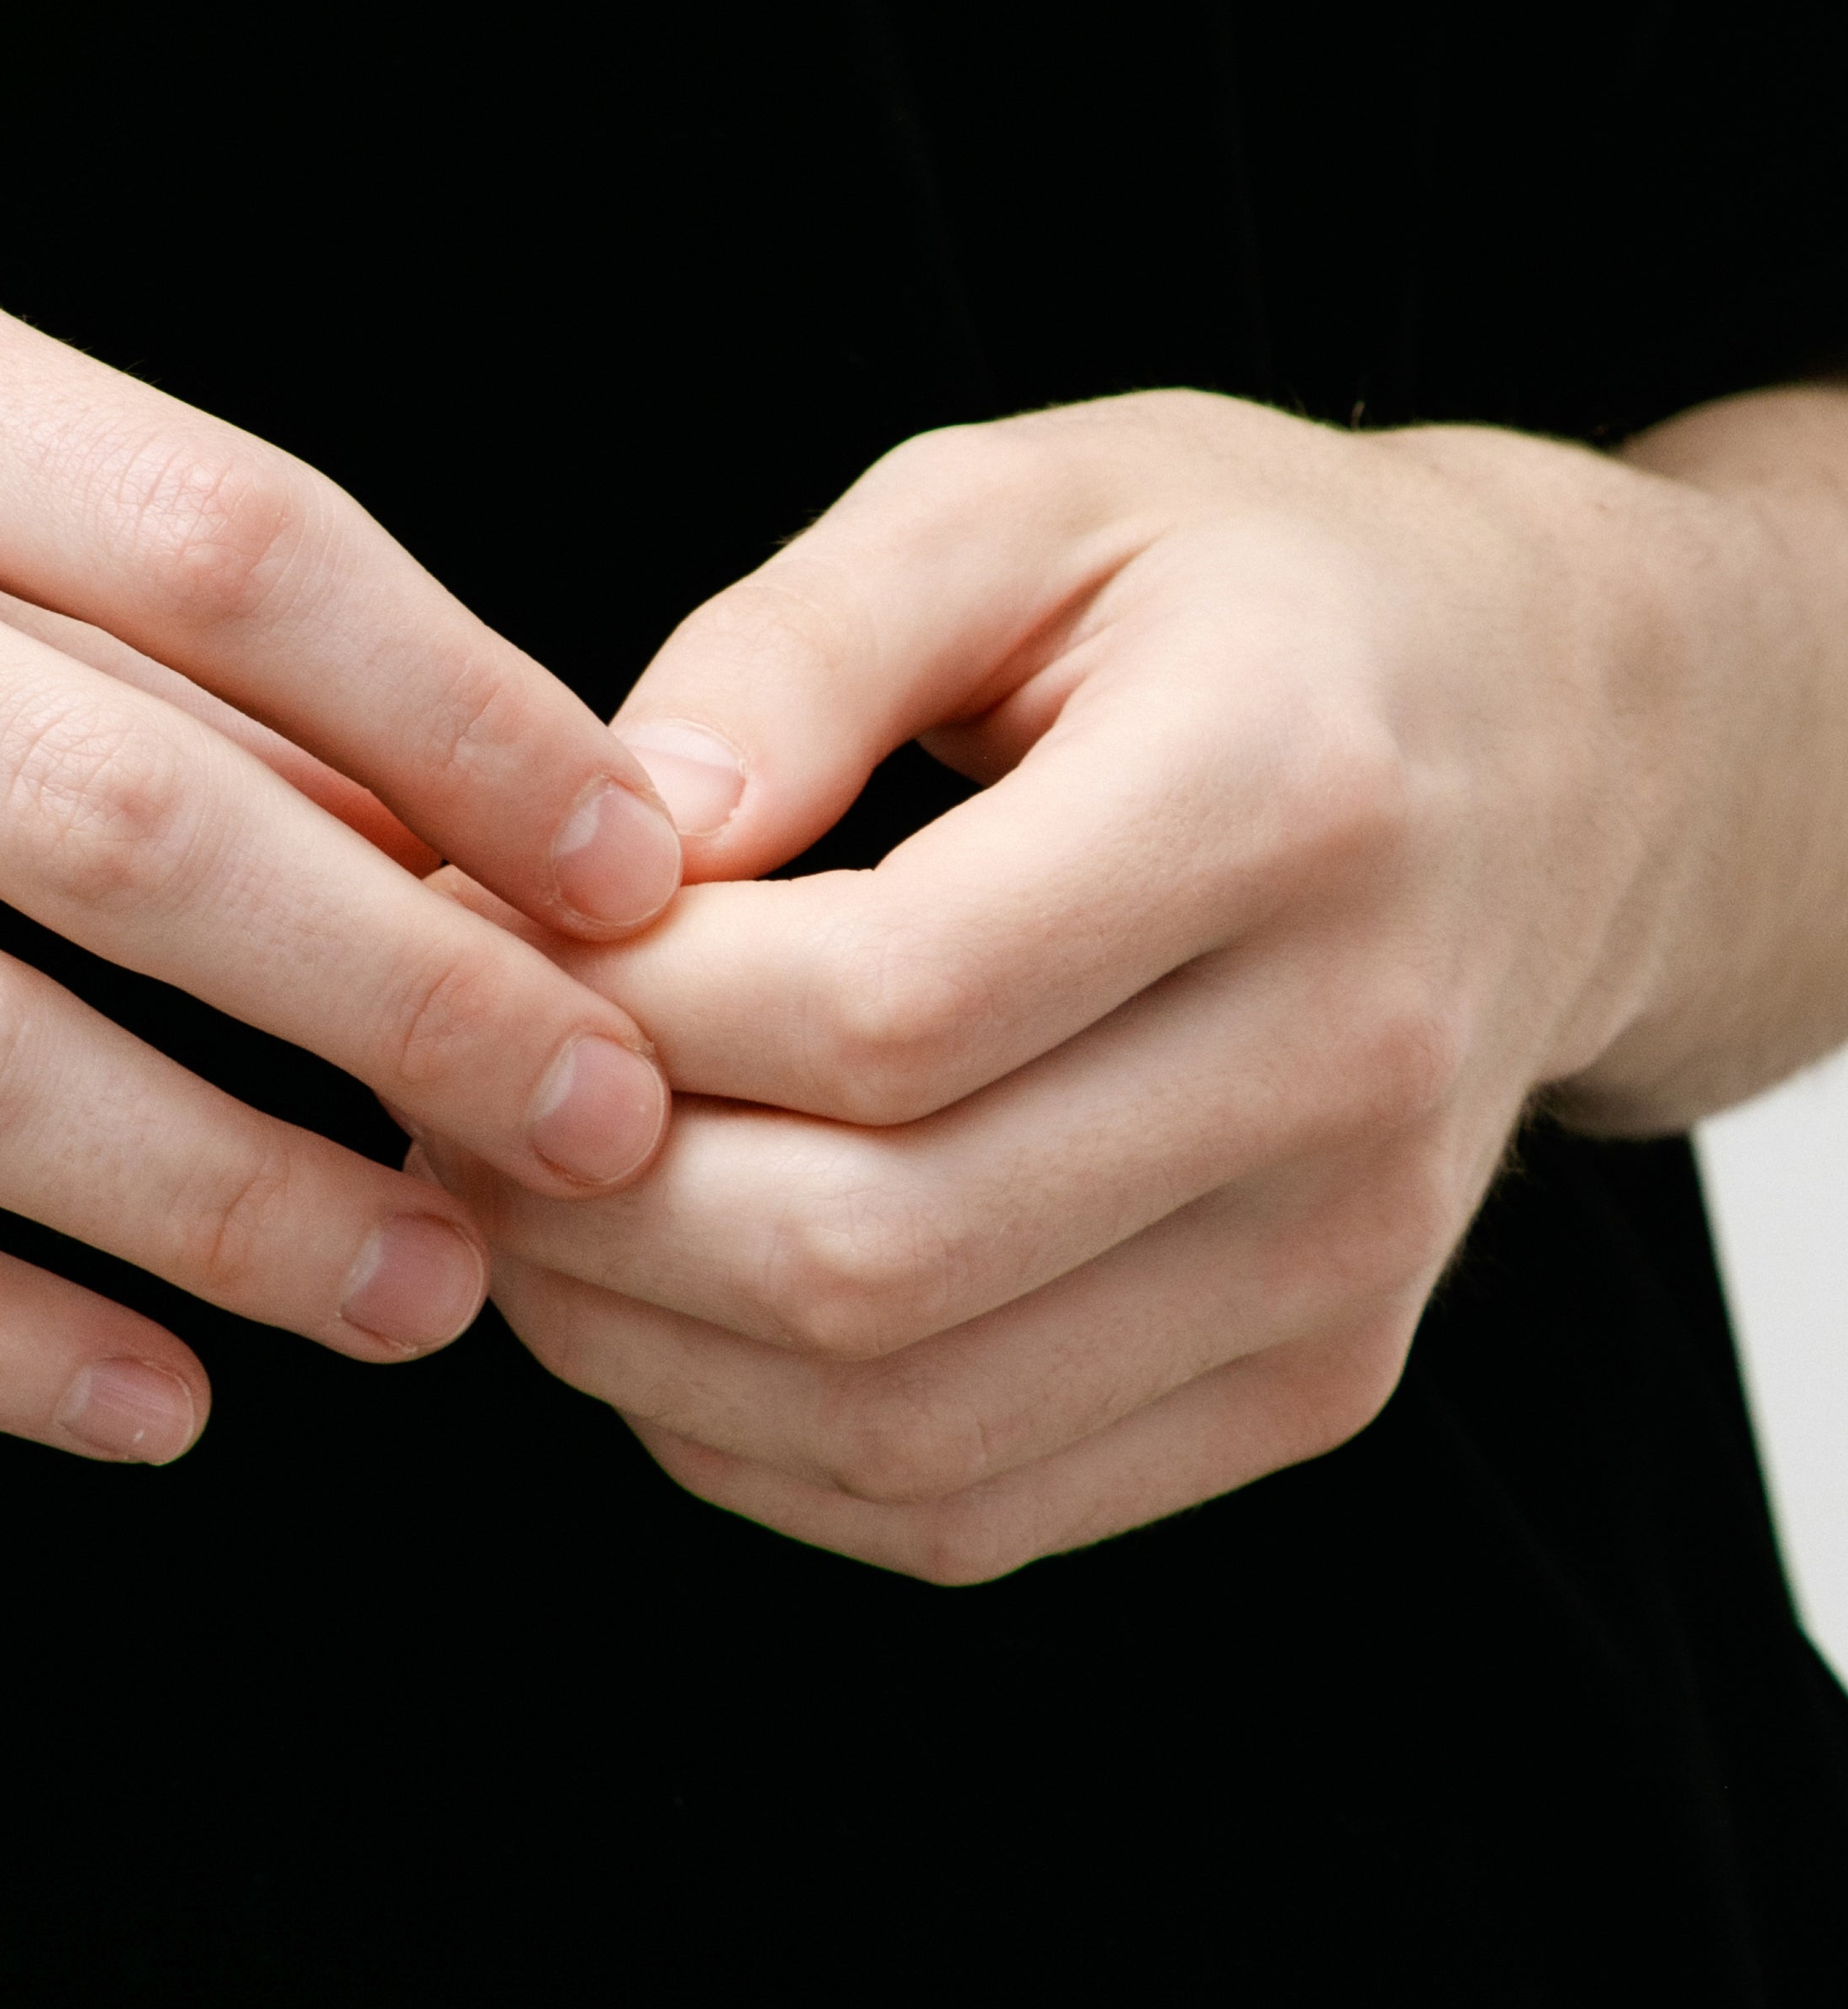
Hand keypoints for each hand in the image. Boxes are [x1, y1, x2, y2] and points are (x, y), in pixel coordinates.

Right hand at [0, 209, 682, 1458]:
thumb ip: (31, 539)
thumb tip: (412, 775)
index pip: (220, 538)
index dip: (474, 728)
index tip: (638, 882)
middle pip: (122, 817)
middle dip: (410, 1004)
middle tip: (604, 1132)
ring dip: (222, 1206)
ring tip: (414, 1297)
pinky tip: (139, 1399)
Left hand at [415, 386, 1845, 1579]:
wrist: (1561, 750)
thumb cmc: (1246, 598)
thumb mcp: (1021, 502)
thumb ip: (794, 644)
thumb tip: (608, 841)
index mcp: (1287, 802)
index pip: (877, 1008)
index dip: (620, 1005)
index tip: (476, 928)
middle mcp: (1354, 1066)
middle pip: (872, 1251)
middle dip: (587, 1200)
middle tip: (447, 1088)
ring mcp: (1349, 1263)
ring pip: (899, 1420)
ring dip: (638, 1345)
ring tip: (520, 1199)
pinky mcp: (1315, 1387)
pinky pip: (968, 1506)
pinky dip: (755, 1445)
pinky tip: (661, 1307)